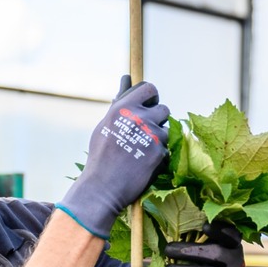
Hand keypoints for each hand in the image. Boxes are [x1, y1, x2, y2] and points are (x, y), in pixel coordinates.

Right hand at [57, 76, 169, 238]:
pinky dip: (158, 157)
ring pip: (166, 130)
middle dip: (156, 120)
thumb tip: (126, 78)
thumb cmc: (100, 157)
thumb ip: (120, 103)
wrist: (102, 188)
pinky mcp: (160, 154)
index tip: (147, 106)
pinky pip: (166, 150)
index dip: (151, 97)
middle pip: (163, 109)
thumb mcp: (105, 125)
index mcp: (123, 108)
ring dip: (158, 139)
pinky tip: (143, 165)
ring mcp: (152, 136)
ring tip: (140, 152)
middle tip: (144, 134)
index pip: (149, 89)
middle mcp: (139, 118)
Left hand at [164, 221, 248, 266]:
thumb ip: (201, 243)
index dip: (220, 230)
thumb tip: (171, 238)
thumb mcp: (213, 254)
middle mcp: (237, 262)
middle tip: (168, 250)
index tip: (204, 226)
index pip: (231, 235)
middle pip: (215, 253)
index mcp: (234, 247)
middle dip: (188, 251)